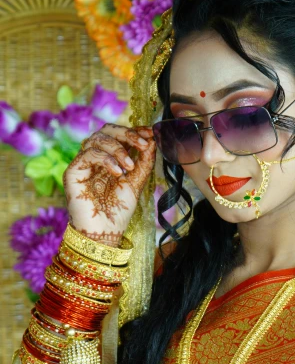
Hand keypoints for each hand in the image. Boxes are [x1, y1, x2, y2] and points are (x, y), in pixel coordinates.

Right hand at [63, 124, 154, 245]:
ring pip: (97, 138)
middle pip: (106, 130)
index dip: (134, 131)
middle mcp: (94, 158)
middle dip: (127, 133)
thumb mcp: (136, 183)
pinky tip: (118, 173)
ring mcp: (83, 163)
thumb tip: (152, 140)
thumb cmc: (118, 211)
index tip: (151, 133)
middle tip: (142, 144)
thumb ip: (143, 162)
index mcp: (109, 158)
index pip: (118, 135)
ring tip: (129, 167)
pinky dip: (106, 159)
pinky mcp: (73, 171)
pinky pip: (88, 153)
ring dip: (118, 148)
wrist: (104, 233)